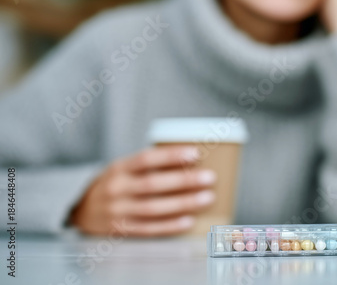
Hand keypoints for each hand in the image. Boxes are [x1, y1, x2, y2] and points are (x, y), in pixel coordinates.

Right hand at [71, 146, 215, 236]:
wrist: (80, 209)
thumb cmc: (114, 184)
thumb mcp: (123, 168)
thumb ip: (147, 165)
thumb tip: (187, 161)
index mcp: (118, 168)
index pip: (146, 159)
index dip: (171, 156)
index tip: (195, 153)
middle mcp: (117, 189)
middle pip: (154, 184)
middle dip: (184, 181)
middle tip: (209, 178)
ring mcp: (118, 211)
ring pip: (154, 208)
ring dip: (184, 203)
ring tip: (206, 197)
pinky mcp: (121, 230)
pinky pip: (149, 228)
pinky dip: (170, 225)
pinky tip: (188, 220)